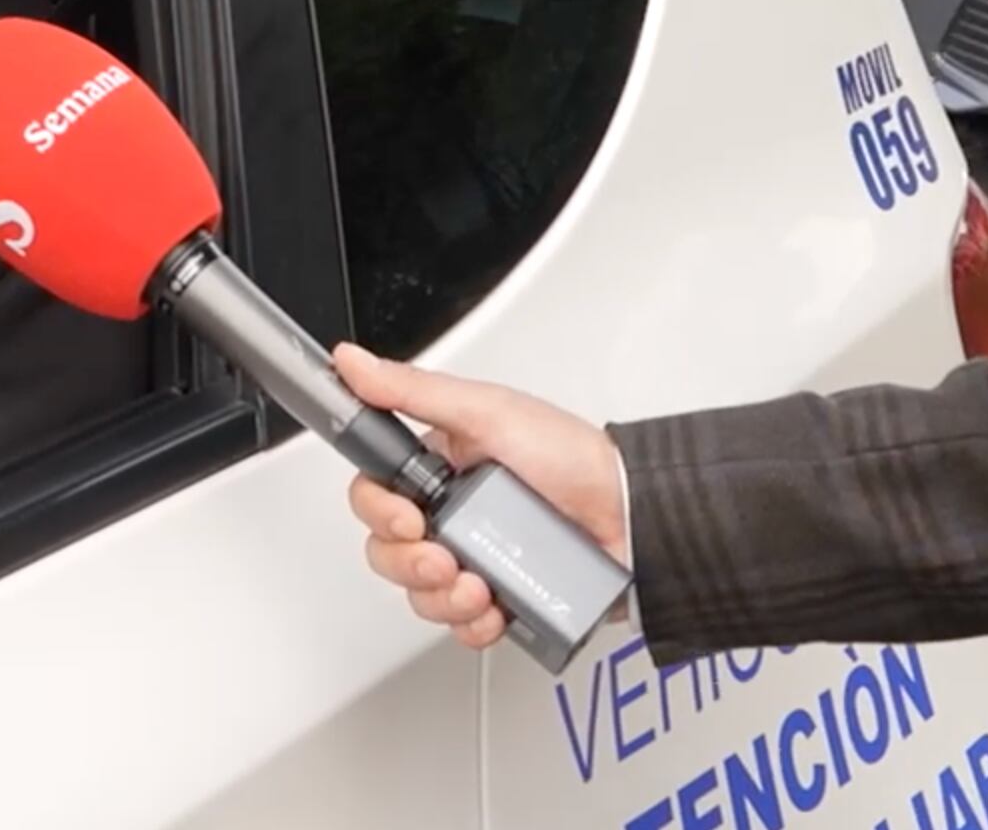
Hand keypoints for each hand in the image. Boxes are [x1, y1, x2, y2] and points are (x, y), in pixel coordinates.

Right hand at [333, 345, 629, 652]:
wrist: (635, 517)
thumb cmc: (571, 458)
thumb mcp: (487, 412)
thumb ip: (413, 391)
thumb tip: (353, 363)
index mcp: (438, 467)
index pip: (375, 494)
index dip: (379, 512)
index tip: (407, 518)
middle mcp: (451, 514)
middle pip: (388, 551)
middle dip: (408, 563)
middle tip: (443, 557)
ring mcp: (475, 558)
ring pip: (420, 593)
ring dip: (440, 596)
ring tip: (477, 584)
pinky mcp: (501, 598)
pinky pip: (461, 625)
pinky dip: (471, 623)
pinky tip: (492, 607)